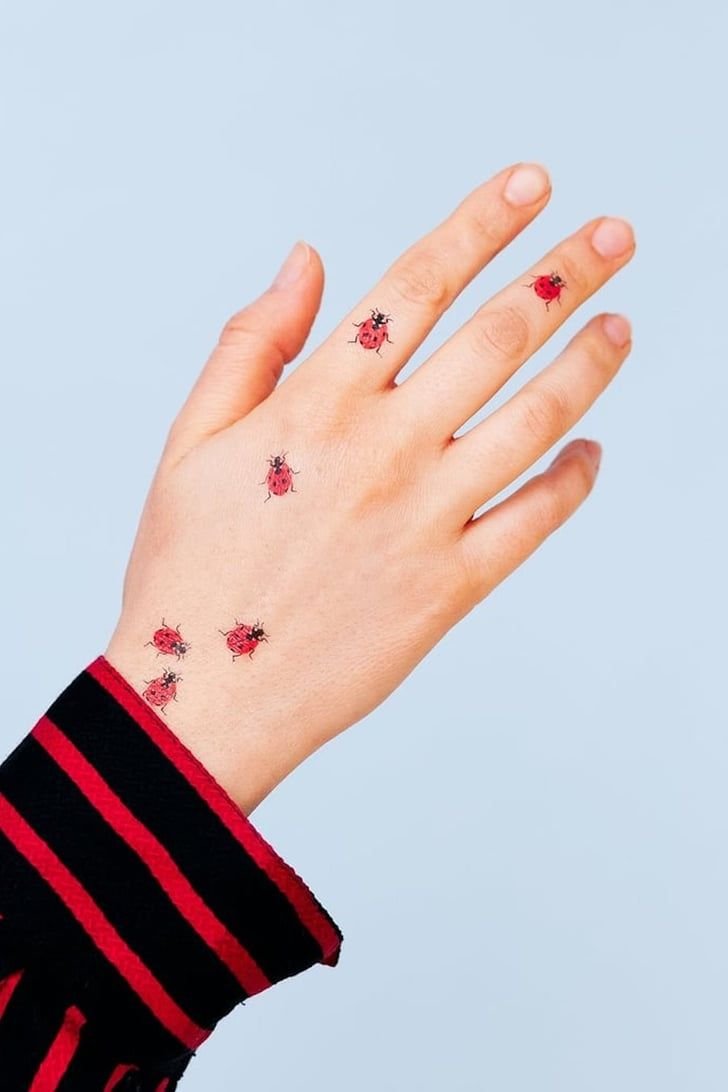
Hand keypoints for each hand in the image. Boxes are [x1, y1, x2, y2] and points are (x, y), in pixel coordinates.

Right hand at [106, 162, 634, 813]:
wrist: (204, 698)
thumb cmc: (188, 570)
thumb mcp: (192, 442)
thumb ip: (252, 342)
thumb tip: (307, 258)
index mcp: (316, 403)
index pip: (418, 284)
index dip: (483, 223)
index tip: (534, 183)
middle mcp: (383, 449)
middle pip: (499, 335)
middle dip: (565, 270)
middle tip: (615, 233)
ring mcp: (425, 518)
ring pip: (535, 418)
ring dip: (589, 362)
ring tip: (620, 322)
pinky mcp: (452, 588)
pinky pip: (534, 521)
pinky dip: (573, 480)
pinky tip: (591, 450)